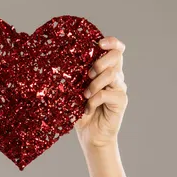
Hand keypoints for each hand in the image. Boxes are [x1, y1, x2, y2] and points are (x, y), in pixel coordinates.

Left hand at [75, 36, 127, 151]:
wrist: (90, 135)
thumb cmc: (80, 110)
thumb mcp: (73, 90)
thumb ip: (72, 76)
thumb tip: (56, 63)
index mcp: (105, 69)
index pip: (116, 49)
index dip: (111, 42)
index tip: (99, 43)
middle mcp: (115, 76)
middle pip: (117, 56)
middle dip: (100, 61)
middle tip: (88, 74)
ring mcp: (119, 88)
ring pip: (113, 74)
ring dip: (95, 83)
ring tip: (84, 95)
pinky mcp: (121, 101)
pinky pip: (108, 94)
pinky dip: (95, 99)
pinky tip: (87, 107)